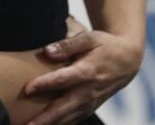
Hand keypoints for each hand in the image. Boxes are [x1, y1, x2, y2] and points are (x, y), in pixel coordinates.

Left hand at [23, 29, 143, 124]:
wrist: (128, 60)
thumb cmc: (105, 46)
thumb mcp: (89, 38)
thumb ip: (67, 45)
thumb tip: (48, 52)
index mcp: (86, 72)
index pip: (62, 80)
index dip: (44, 84)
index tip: (27, 89)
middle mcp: (88, 91)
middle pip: (63, 107)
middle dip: (45, 118)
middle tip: (27, 124)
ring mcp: (91, 102)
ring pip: (68, 118)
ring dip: (50, 124)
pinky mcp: (91, 108)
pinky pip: (75, 119)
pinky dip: (62, 124)